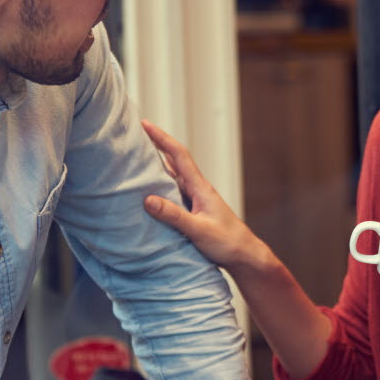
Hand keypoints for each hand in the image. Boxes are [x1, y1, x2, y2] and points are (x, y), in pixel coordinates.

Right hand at [141, 120, 267, 269]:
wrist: (245, 255)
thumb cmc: (227, 242)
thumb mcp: (199, 230)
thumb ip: (174, 215)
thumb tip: (148, 199)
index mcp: (200, 188)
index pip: (179, 155)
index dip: (161, 138)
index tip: (145, 124)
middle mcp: (198, 189)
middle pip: (174, 161)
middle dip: (155, 146)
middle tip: (134, 135)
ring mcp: (196, 199)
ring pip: (173, 176)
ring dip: (156, 166)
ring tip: (135, 158)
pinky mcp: (194, 210)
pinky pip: (173, 192)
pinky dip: (160, 185)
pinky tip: (150, 189)